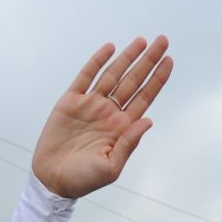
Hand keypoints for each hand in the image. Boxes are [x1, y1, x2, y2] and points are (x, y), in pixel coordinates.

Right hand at [30, 37, 172, 198]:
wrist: (52, 180)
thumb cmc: (83, 179)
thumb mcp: (111, 167)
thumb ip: (129, 143)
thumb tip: (148, 120)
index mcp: (122, 127)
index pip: (145, 97)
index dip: (157, 79)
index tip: (169, 60)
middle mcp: (109, 112)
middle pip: (133, 80)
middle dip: (148, 60)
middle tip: (163, 40)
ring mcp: (90, 105)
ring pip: (113, 74)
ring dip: (128, 57)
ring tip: (142, 41)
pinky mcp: (71, 102)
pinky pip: (86, 76)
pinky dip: (98, 61)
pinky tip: (110, 48)